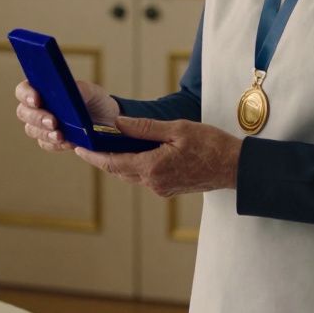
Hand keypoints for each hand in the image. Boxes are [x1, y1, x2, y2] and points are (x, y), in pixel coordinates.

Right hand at [14, 79, 118, 151]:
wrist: (107, 122)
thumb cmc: (95, 101)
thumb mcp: (91, 92)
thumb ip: (79, 89)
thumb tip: (68, 89)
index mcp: (43, 89)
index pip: (23, 90)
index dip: (26, 94)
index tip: (37, 100)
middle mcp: (38, 107)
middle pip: (23, 112)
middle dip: (37, 117)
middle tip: (53, 121)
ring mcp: (42, 125)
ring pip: (32, 130)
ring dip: (45, 133)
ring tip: (61, 135)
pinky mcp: (50, 141)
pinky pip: (45, 144)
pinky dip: (55, 144)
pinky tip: (67, 142)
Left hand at [73, 116, 241, 196]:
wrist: (236, 168)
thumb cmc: (211, 145)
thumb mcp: (177, 129)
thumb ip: (145, 127)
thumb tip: (118, 123)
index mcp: (153, 167)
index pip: (113, 162)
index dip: (92, 156)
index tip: (77, 148)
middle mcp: (153, 182)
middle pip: (118, 170)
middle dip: (101, 158)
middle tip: (85, 144)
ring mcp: (161, 188)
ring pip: (130, 175)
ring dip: (116, 163)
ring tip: (103, 147)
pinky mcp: (168, 188)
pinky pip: (143, 177)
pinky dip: (132, 166)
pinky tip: (131, 153)